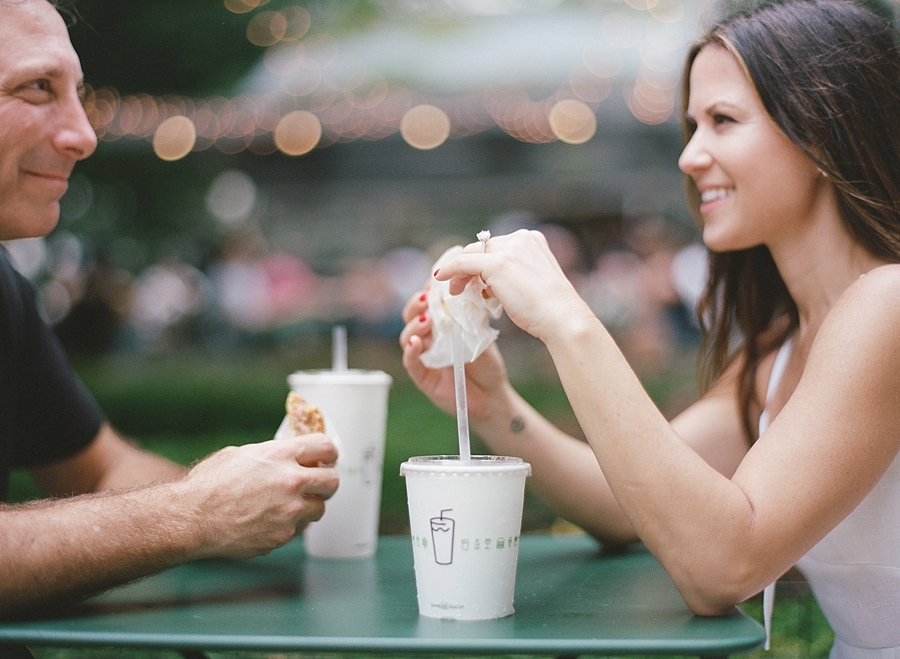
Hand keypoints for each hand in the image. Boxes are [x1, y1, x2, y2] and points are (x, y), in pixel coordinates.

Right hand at [179, 435, 338, 558]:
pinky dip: (289, 526)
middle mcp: (291, 482)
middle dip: (325, 483)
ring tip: (285, 505)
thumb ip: (272, 454)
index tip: (326, 459)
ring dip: (307, 507)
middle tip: (316, 485)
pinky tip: (268, 521)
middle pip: (332, 481)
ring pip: (318, 509)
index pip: (326, 448)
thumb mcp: (241, 454)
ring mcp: (289, 512)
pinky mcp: (283, 536)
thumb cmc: (209, 484)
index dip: (328, 454)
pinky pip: (297, 529)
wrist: (191, 518)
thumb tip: (290, 456)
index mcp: (281, 455)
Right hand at [400, 287, 510, 421]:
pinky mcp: (422, 377)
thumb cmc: (486, 363)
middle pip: (411, 317)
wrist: (492, 394)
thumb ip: (469, 316)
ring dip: (414, 325)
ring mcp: (423, 357)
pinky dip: (411, 352)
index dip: (427, 293)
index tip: (434, 284)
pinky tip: (415, 343)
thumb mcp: (480, 334)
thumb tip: (466, 292)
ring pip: (407, 337)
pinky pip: (410, 363)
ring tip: (426, 319)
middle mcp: (428, 339)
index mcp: (440, 325)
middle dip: (416, 305)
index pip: (426, 305)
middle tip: (426, 300)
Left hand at [434, 229, 591, 343]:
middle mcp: (521, 239)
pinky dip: (451, 270)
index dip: (483, 264)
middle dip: (470, 267)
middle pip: (483, 248)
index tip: (476, 280)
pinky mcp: (496, 264)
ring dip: (461, 272)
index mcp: (533, 239)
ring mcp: (509, 250)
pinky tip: (442, 278)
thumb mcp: (534, 282)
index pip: (498, 247)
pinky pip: (464, 262)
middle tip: (462, 287)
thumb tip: (490, 282)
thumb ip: (515, 274)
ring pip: (472, 254)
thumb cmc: (551, 309)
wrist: (561, 317)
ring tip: (456, 290)